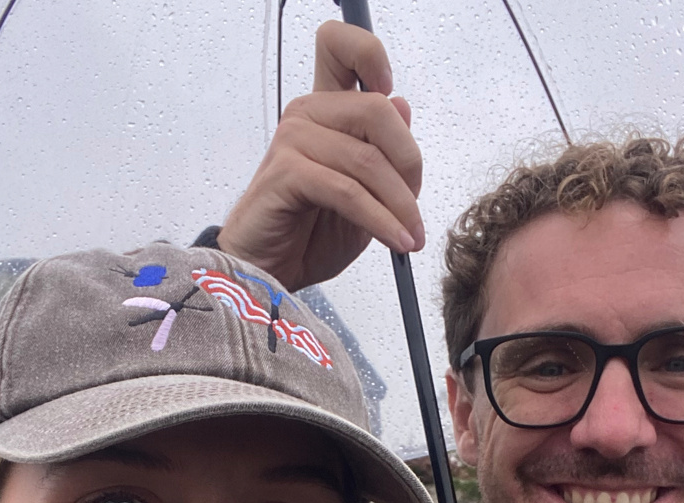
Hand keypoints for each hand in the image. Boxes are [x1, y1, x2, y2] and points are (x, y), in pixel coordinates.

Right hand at [216, 20, 422, 290]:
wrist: (268, 274)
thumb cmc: (309, 237)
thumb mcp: (363, 198)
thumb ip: (382, 154)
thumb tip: (402, 104)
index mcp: (324, 111)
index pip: (339, 47)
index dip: (370, 55)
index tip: (390, 92)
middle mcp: (307, 115)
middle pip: (376, 110)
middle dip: (409, 164)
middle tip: (415, 208)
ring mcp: (293, 140)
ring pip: (368, 161)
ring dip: (399, 206)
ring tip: (410, 238)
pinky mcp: (287, 172)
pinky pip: (348, 191)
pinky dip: (379, 220)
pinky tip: (395, 242)